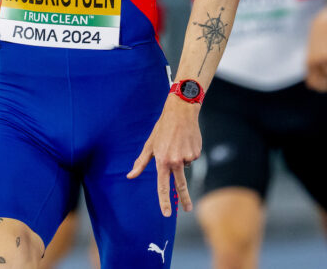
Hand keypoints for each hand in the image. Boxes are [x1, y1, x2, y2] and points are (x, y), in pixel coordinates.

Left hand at [127, 97, 200, 216]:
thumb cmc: (162, 128)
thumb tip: (130, 176)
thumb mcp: (149, 145)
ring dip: (181, 159)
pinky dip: (188, 152)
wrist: (181, 112)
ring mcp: (187, 157)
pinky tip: (185, 141)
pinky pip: (191, 158)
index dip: (164, 201)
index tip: (167, 213)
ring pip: (184, 166)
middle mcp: (175, 161)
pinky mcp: (196, 152)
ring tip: (177, 143)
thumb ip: (141, 163)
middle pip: (181, 185)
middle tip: (188, 209)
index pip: (163, 186)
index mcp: (162, 161)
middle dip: (185, 199)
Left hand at [306, 12, 326, 91]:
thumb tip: (311, 86)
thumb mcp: (313, 55)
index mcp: (308, 63)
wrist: (324, 26)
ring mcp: (323, 60)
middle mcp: (314, 63)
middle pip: (322, 82)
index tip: (325, 87)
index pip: (311, 82)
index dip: (319, 88)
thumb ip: (313, 69)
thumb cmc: (318, 41)